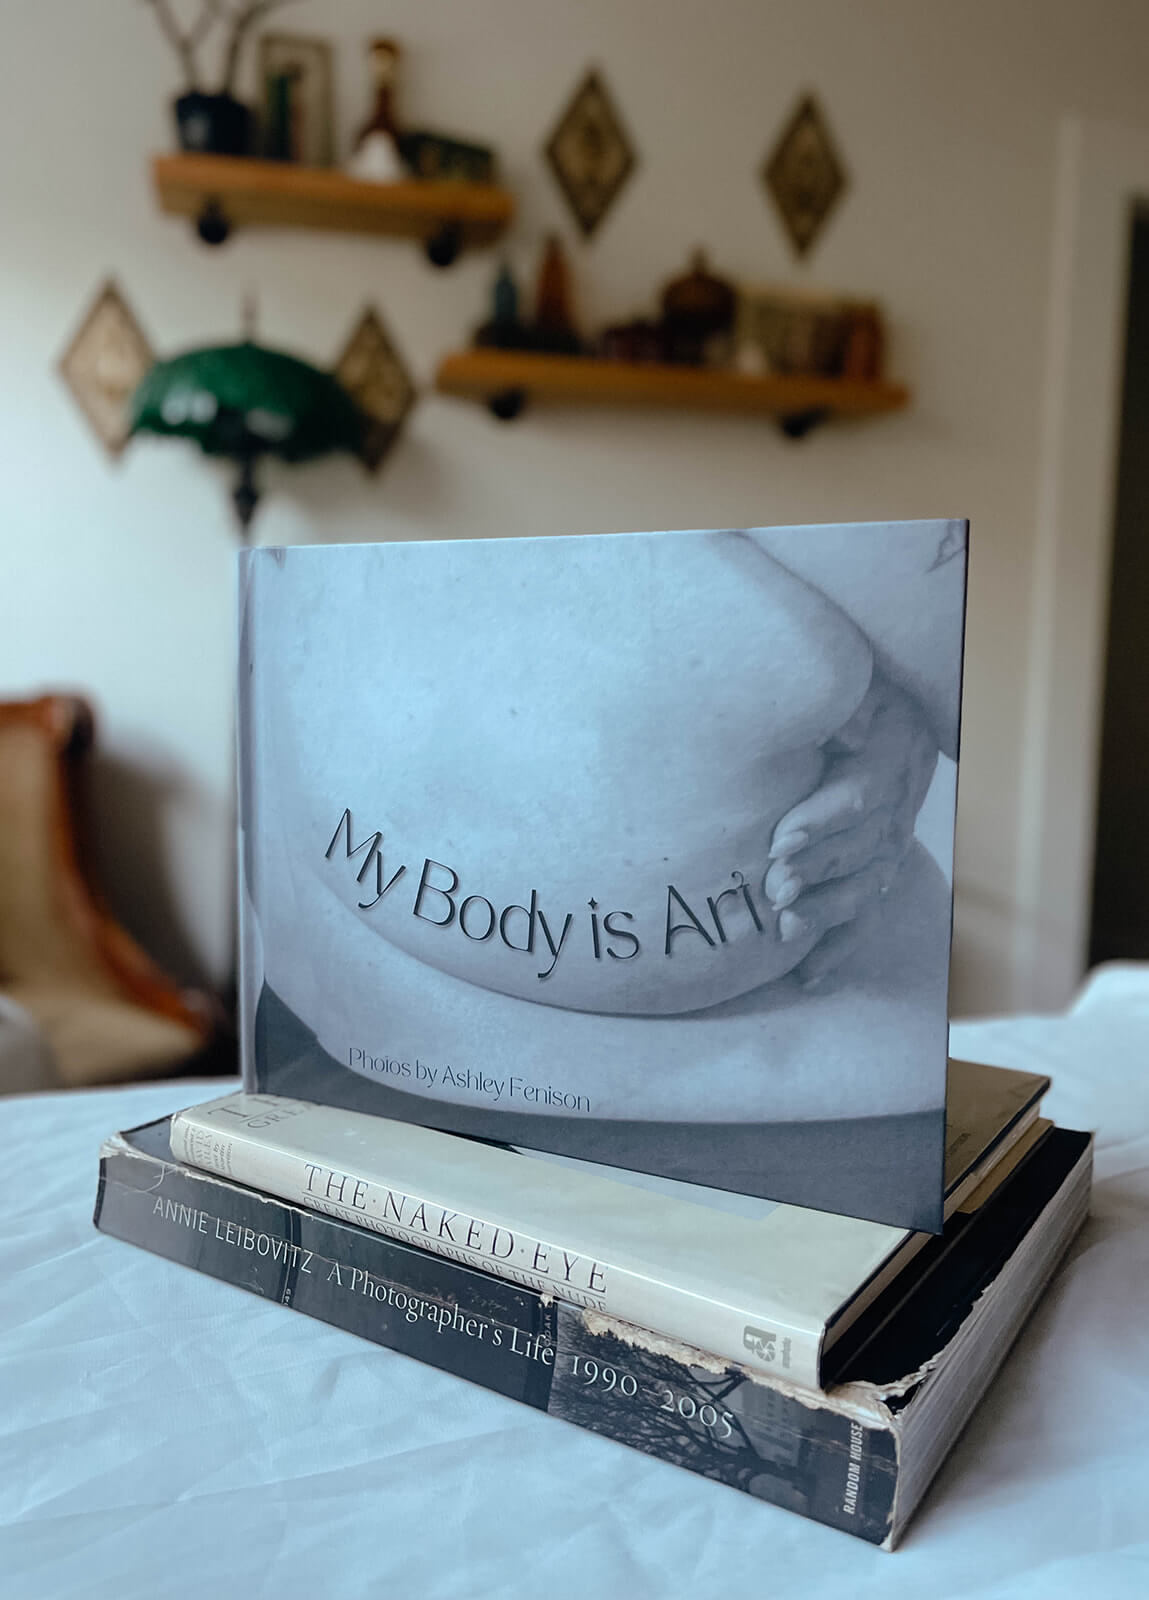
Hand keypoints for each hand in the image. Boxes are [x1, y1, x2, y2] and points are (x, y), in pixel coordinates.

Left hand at [765, 671, 938, 985]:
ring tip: (784, 927)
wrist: (897, 712)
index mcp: (891, 757)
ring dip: (825, 911)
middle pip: (859, 848)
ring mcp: (891, 846)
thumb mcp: (857, 682)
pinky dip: (837, 948)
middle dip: (815, 871)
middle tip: (774, 887)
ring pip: (864, 888)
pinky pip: (865, 918)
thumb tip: (844, 728)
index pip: (859, 795)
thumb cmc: (861, 694)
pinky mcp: (878, 872)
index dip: (821, 821)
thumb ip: (844, 703)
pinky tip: (807, 974)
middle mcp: (897, 808)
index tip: (779, 840)